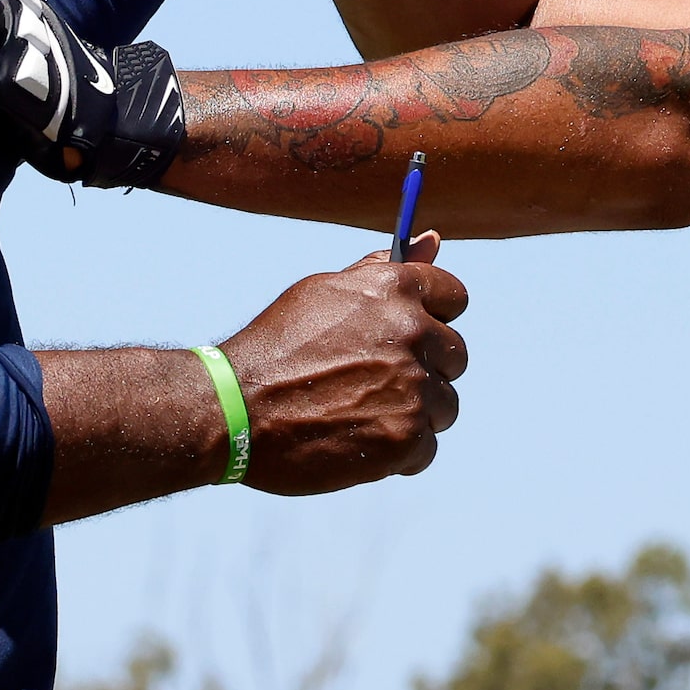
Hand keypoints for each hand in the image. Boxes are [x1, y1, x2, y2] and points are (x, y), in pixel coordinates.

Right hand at [221, 237, 466, 493]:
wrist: (235, 410)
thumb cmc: (277, 346)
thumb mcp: (325, 291)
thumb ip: (384, 268)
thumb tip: (434, 238)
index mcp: (396, 288)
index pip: (455, 297)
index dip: (431, 317)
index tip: (406, 335)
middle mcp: (414, 332)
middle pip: (455, 354)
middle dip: (424, 368)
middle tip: (374, 380)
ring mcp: (414, 388)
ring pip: (444, 404)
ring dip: (413, 412)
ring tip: (361, 412)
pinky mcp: (407, 440)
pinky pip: (427, 447)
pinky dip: (398, 451)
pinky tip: (358, 440)